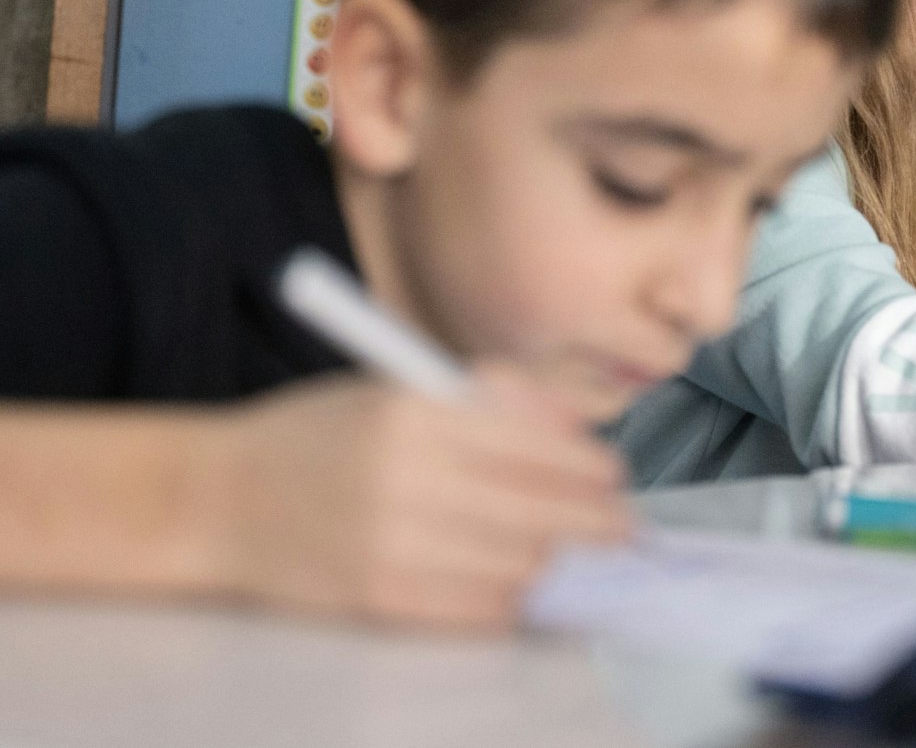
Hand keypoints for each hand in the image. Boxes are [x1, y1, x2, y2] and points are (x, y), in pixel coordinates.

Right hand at [208, 363, 631, 629]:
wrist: (217, 500)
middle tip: (619, 526)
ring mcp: (392, 544)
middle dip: (597, 522)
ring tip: (572, 553)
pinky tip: (523, 583)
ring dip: (559, 562)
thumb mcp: (402, 387)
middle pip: (543, 511)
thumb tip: (582, 420)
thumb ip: (496, 397)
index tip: (612, 476)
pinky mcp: (379, 598)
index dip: (590, 466)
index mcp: (415, 412)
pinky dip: (514, 597)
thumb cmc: (321, 436)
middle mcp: (407, 477)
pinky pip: (479, 607)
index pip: (539, 445)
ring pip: (520, 563)